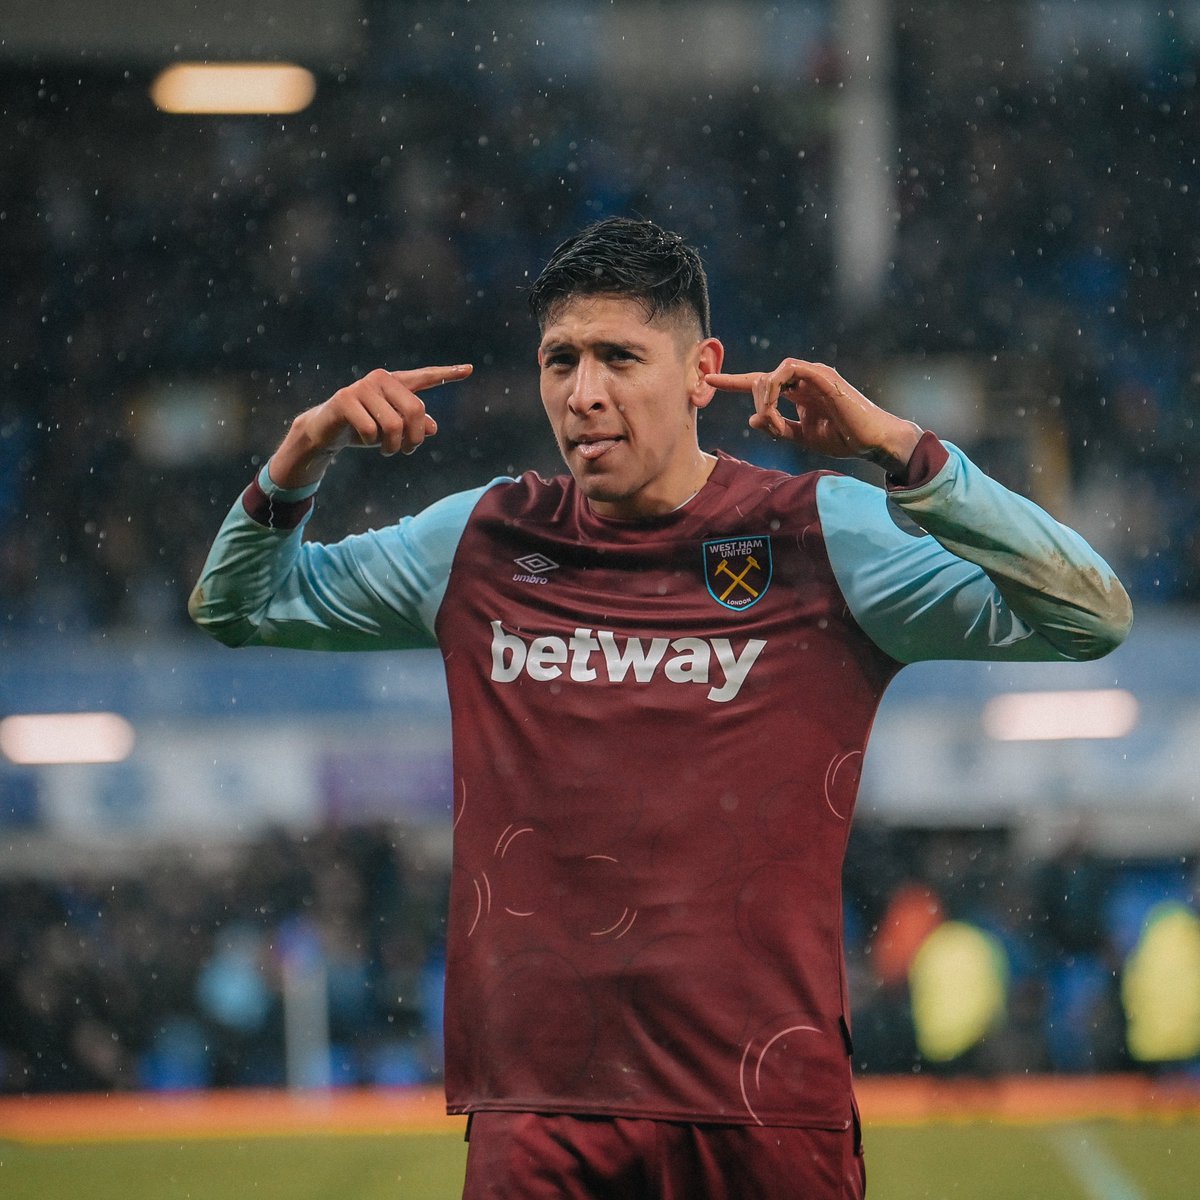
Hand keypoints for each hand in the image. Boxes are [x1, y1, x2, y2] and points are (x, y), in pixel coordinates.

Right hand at [270, 364, 472, 487]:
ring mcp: (362, 387)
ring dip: (392, 446)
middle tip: (406, 451)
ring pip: (393, 425)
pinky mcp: (345, 399)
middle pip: (415, 410)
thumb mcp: (394, 430)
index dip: (448, 373)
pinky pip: (370, 429)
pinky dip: (371, 442)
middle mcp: (381, 379)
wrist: (327, 431)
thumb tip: (432, 428)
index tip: (470, 369)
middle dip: (414, 439)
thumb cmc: (364, 428)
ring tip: (387, 450)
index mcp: (396, 384)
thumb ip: (414, 427)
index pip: (426, 377)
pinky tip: (364, 439)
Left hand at [706, 359, 921, 475]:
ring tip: (771, 415)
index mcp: (797, 393)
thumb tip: (751, 419)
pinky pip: (789, 370)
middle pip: (762, 379)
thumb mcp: (801, 438)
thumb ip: (776, 429)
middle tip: (766, 422)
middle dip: (753, 399)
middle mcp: (803, 380)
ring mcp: (813, 375)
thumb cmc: (842, 439)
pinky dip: (776, 387)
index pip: (760, 383)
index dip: (733, 382)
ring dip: (764, 396)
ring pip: (773, 372)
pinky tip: (775, 406)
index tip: (708, 381)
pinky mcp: (823, 375)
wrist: (871, 442)